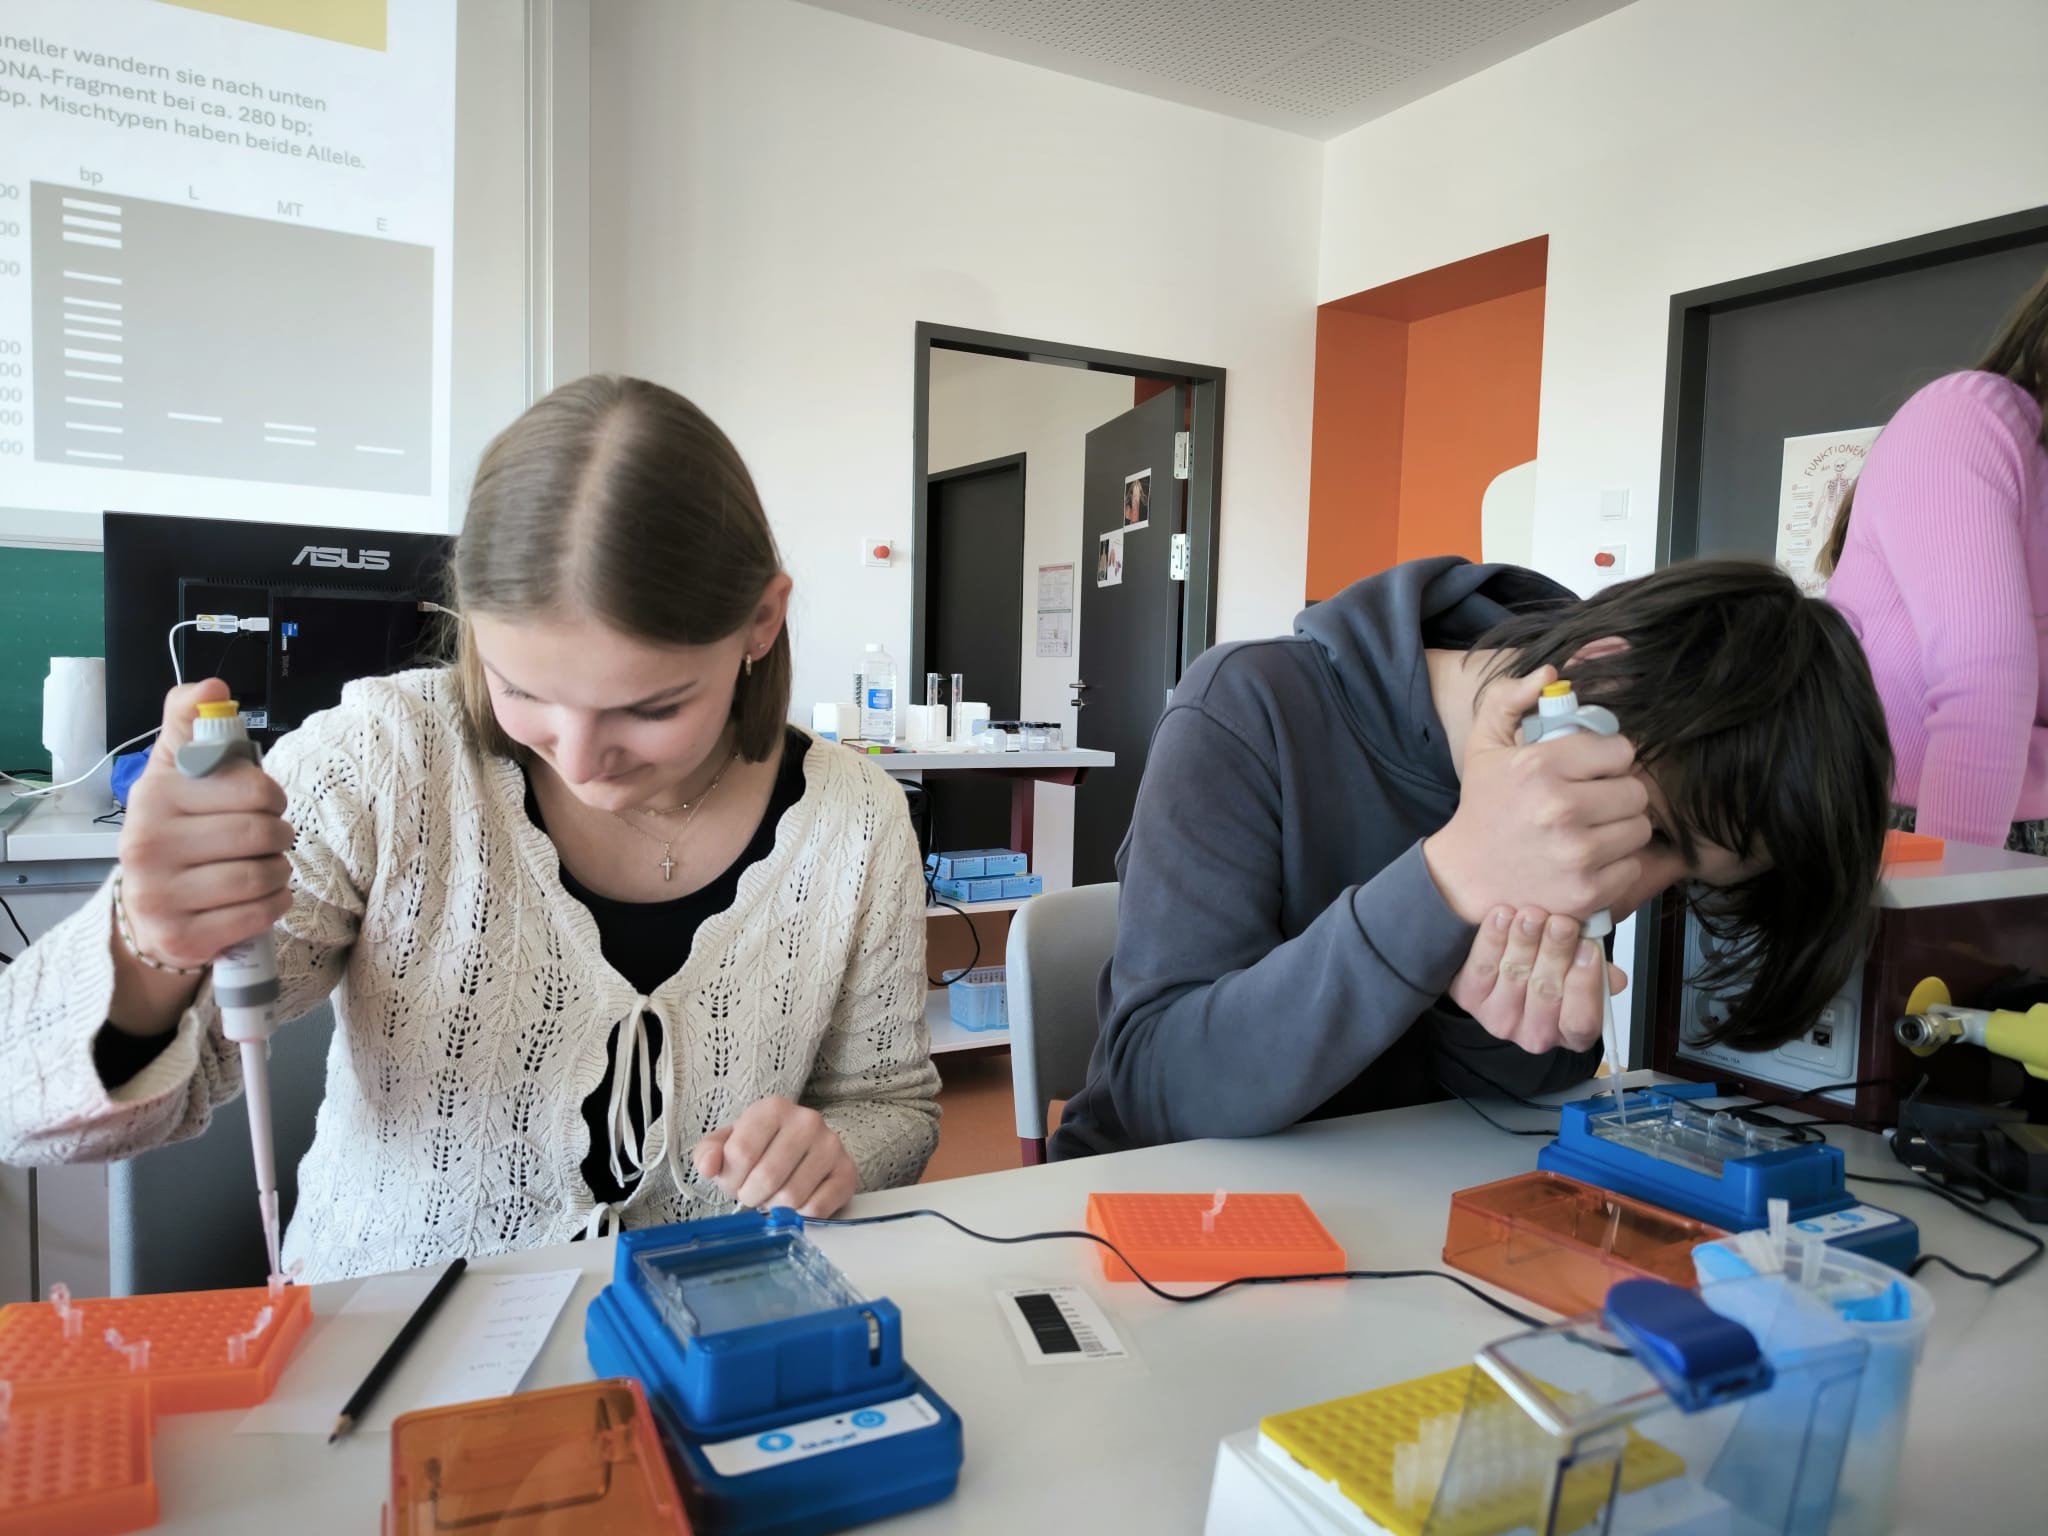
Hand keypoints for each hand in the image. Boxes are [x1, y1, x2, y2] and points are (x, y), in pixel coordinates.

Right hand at [116, 678, 294, 977]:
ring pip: (264, 875)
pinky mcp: (181, 938)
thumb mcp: (176, 772)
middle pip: (261, 833)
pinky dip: (274, 904)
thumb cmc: (178, 830)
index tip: (264, 802)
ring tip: (263, 868)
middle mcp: (146, 845)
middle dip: (278, 835)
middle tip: (266, 840)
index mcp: (153, 796)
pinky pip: (259, 914)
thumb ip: (191, 723)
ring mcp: (158, 896)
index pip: (250, 789)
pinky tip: (261, 897)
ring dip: (279, 872)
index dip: (271, 795)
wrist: (149, 909)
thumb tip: (212, 686)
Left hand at [692, 1096, 856, 1215]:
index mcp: (773, 1108)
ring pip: (792, 1197)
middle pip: (767, 1178)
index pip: (740, 1154)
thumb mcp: (727, 1143)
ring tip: (775, 1194)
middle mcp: (807, 1121)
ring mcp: (831, 1145)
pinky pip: (817, 1208)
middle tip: (753, 1193)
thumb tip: (708, 1166)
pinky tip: (797, 1201)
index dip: (730, 1180)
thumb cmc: (760, 1147)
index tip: (734, 1182)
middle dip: (752, 1196)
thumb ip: (709, 1152)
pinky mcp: (847, 1171)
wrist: (803, 1149)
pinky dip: (801, 1215)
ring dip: (775, 1206)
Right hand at [1422, 666, 1650, 926]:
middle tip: (1595, 801)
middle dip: (1618, 793)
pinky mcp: (1586, 891)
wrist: (1465, 876)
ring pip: (1639, 828)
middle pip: (1636, 791)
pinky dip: (1616, 863)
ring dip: (1621, 828)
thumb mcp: (1485, 744)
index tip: (1592, 769)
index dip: (1609, 758)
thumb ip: (1510, 698)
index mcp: (1539, 767)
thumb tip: (1550, 673)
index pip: (1620, 750)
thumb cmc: (1484, 805)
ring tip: (1592, 829)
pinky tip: (1589, 859)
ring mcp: (1576, 854)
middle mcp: (1560, 809)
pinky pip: (1632, 866)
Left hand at [1450, 905, 1624, 1053]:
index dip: (1585, 985)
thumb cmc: (1551, 966)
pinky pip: (1482, 967)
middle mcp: (1536, 1033)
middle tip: (1561, 923)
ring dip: (1524, 941)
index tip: (1588, 948)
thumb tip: (1617, 978)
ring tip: (1532, 914)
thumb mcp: (1582, 968)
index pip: (1581, 1021)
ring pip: (1515, 976)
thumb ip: (1599, 972)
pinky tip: (1502, 915)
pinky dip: (1493, 939)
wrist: (1504, 963)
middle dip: (1555, 953)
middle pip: (1546, 993)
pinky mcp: (1470, 998)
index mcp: (1571, 1032)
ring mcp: (1500, 1019)